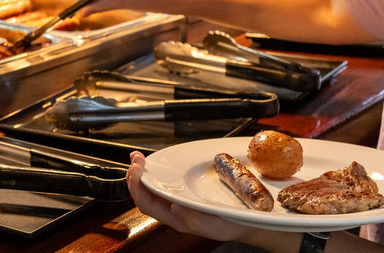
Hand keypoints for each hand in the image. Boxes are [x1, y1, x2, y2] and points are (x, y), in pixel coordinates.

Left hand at [126, 151, 252, 241]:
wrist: (248, 219)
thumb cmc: (234, 223)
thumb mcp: (218, 226)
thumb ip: (196, 219)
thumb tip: (175, 209)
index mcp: (179, 219)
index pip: (148, 204)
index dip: (137, 187)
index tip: (136, 169)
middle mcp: (176, 209)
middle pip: (147, 194)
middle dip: (136, 176)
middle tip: (135, 158)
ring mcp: (181, 199)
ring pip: (156, 187)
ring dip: (145, 172)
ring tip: (139, 158)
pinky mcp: (190, 190)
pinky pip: (168, 182)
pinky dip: (160, 171)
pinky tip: (158, 163)